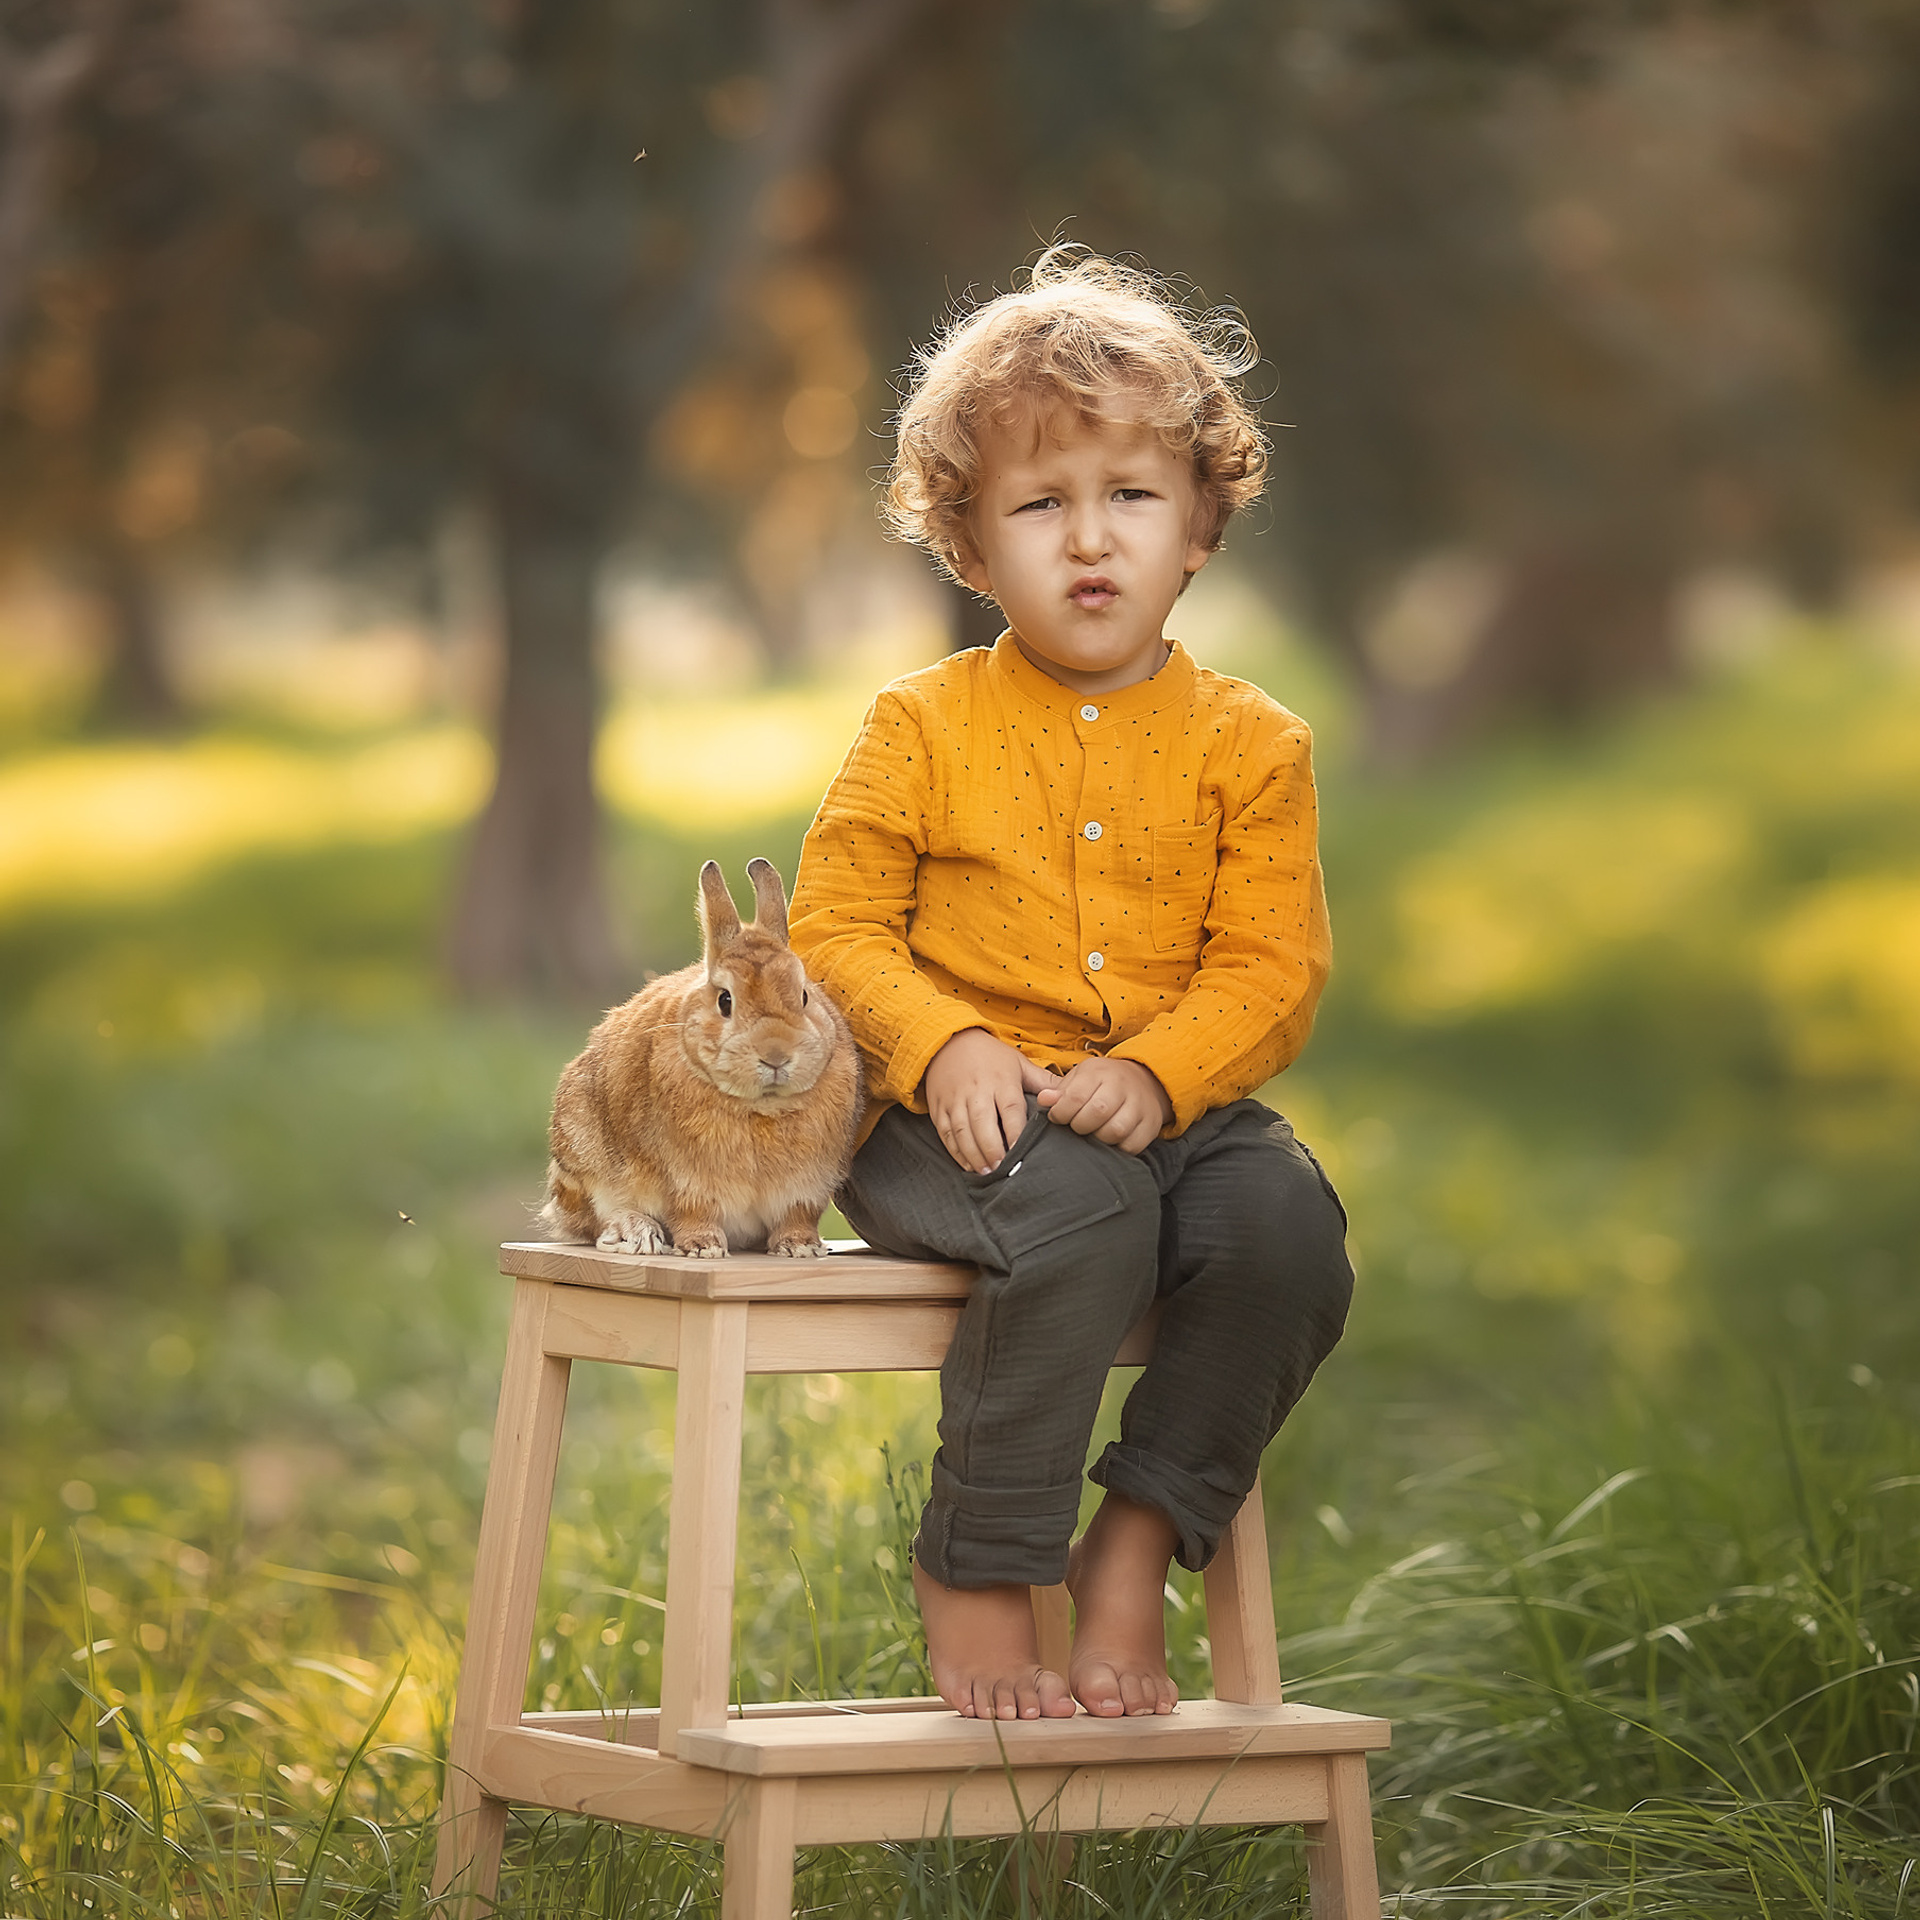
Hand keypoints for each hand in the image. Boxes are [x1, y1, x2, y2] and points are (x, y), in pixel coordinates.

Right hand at [924, 1029, 1058, 1172]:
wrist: (948, 1042)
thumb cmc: (989, 1057)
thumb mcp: (1018, 1063)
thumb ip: (1043, 1081)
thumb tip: (1069, 1095)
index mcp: (1000, 1080)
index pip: (1009, 1109)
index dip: (1015, 1132)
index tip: (1021, 1152)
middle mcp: (976, 1090)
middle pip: (983, 1123)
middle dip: (992, 1149)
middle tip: (1002, 1169)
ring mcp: (955, 1099)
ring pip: (962, 1131)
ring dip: (974, 1154)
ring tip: (986, 1172)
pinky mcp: (940, 1107)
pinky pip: (946, 1132)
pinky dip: (955, 1152)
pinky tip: (967, 1165)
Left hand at [1036, 1057, 1172, 1154]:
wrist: (1145, 1080)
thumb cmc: (1104, 1082)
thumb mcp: (1080, 1077)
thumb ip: (1060, 1091)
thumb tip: (1044, 1100)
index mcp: (1100, 1072)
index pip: (1076, 1096)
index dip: (1061, 1112)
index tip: (1057, 1117)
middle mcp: (1122, 1086)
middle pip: (1097, 1112)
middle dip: (1079, 1125)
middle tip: (1076, 1126)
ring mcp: (1139, 1106)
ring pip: (1115, 1130)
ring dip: (1098, 1138)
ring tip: (1093, 1133)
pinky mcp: (1150, 1125)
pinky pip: (1132, 1145)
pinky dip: (1118, 1148)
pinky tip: (1109, 1141)